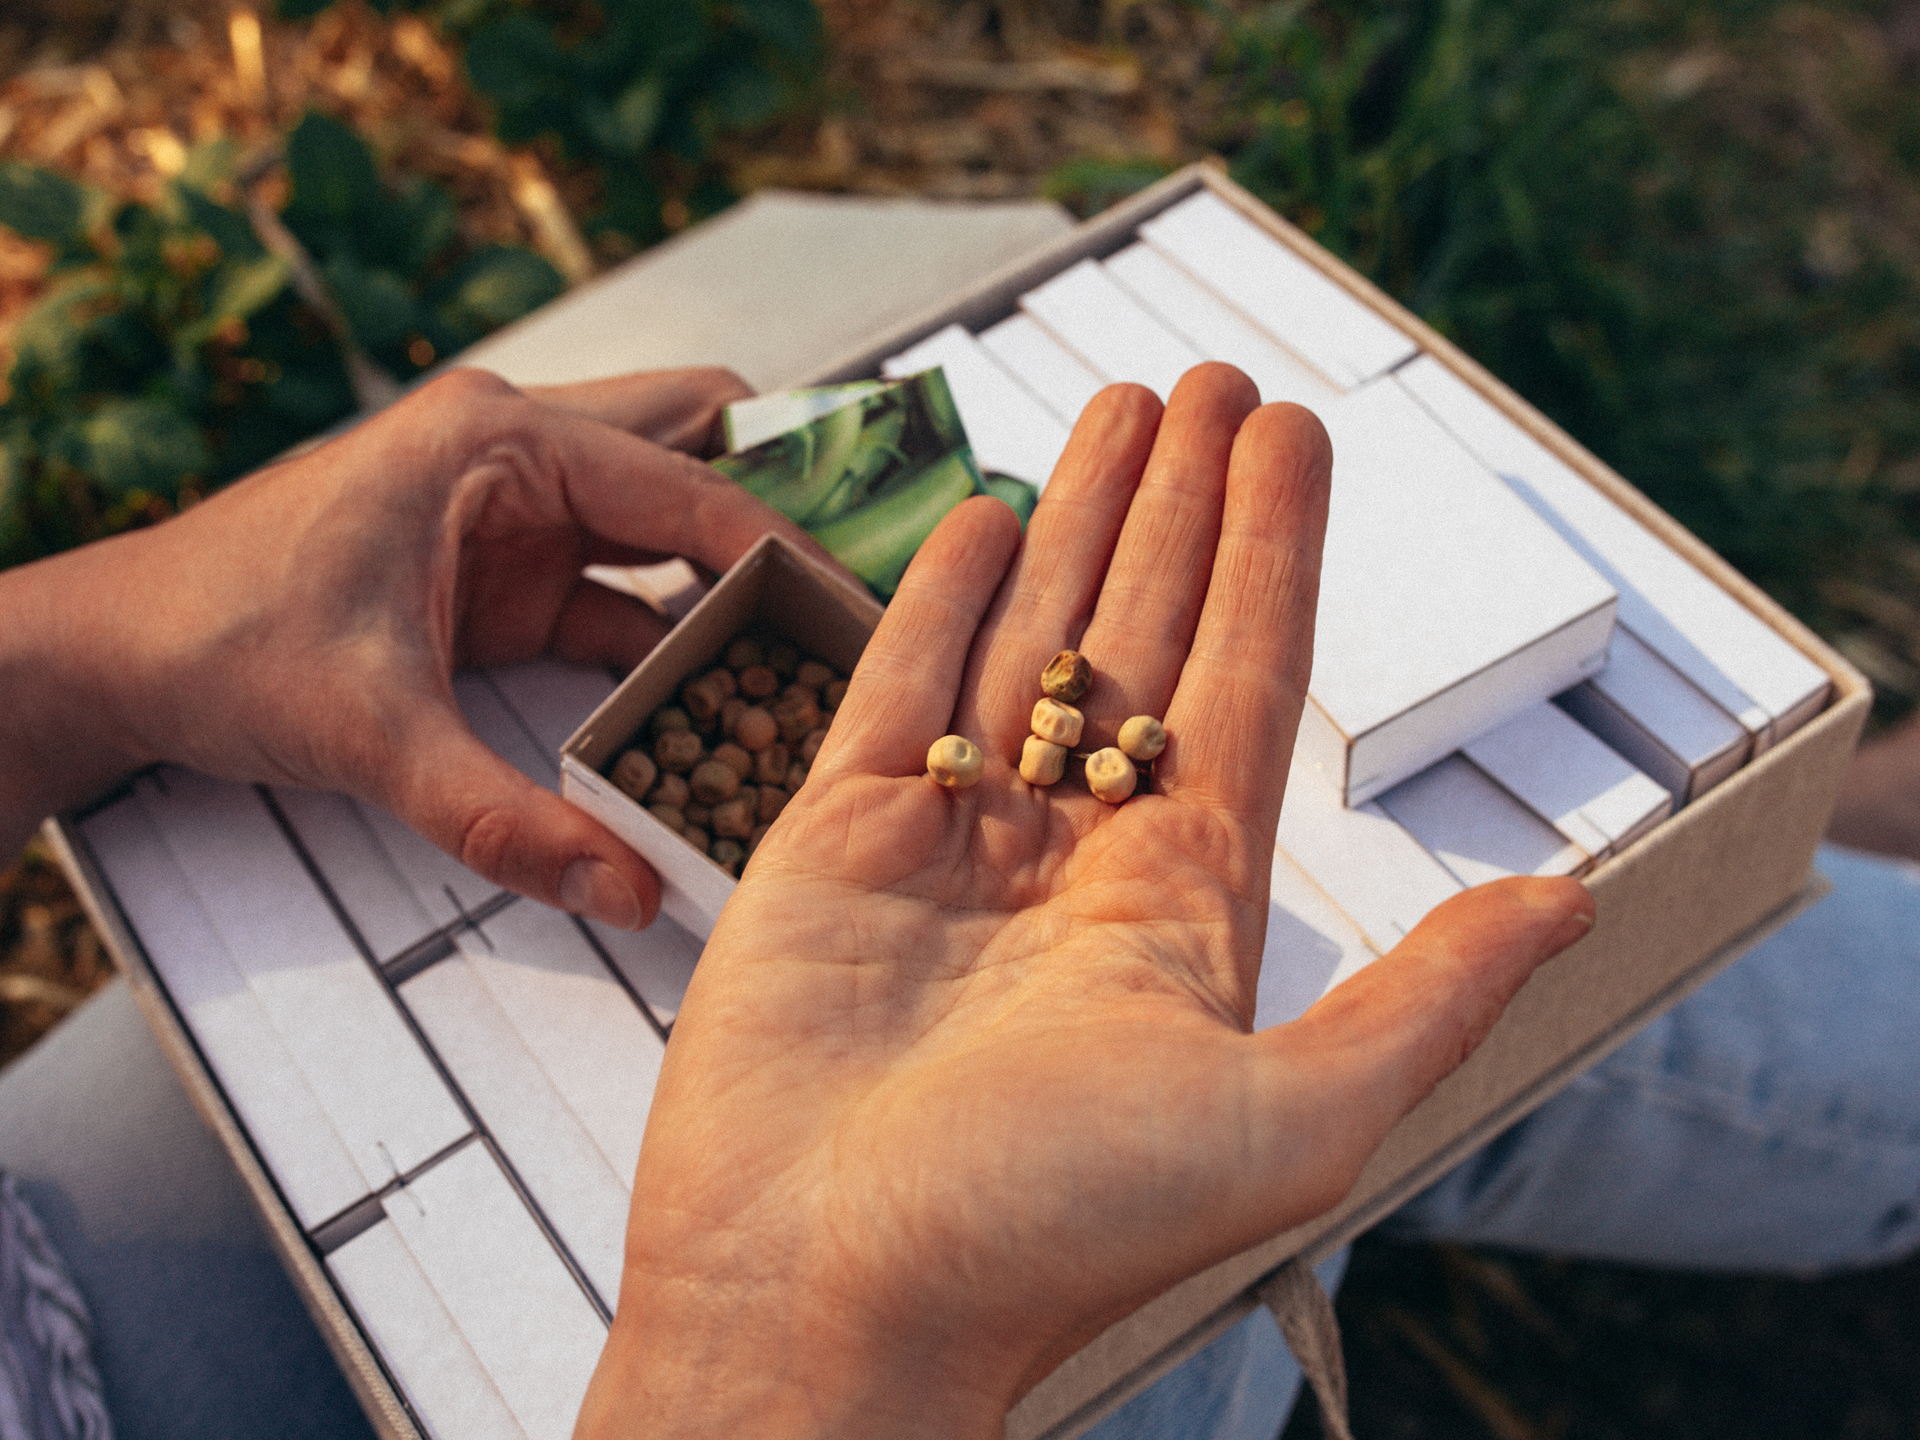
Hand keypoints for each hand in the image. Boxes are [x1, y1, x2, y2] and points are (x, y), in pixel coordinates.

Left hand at [0, 366, 818, 926]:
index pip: (688, 487)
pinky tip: (728, 689)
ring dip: (738, 561)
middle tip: (870, 566)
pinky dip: (676, 630)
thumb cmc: (218, 642)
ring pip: (669, 503)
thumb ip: (505, 818)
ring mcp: (513, 504)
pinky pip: (622, 587)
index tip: (866, 605)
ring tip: (826, 626)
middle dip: (788, 491)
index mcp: (497, 442)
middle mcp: (517, 449)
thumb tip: (625, 889)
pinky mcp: (503, 566)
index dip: (788, 550)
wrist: (116, 654)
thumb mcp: (373, 735)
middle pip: (699, 433)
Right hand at [577, 365, 1592, 1436]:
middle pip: (1140, 636)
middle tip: (1207, 380)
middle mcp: (1071, 861)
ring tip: (1113, 404)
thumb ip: (1427, 997)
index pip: (1240, 684)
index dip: (1273, 553)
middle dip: (1180, 506)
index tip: (1289, 435)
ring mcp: (950, 843)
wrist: (823, 1296)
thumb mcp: (1285, 1121)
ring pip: (1025, 640)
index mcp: (1180, 908)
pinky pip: (893, 689)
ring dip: (1074, 518)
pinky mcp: (831, 844)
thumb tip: (1568, 906)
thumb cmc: (1047, 1234)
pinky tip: (980, 513)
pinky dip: (935, 597)